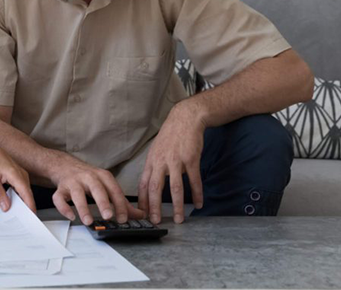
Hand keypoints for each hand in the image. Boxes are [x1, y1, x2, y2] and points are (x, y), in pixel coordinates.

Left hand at [0, 138, 36, 212]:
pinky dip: (20, 196)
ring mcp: (22, 174)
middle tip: (24, 221)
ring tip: (19, 215)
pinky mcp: (19, 176)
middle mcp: (21, 174)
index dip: (30, 206)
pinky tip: (15, 203)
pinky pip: (22, 188)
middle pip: (28, 194)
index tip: (31, 217)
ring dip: (24, 202)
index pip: (26, 193)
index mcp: (16, 174)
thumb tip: (6, 207)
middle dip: (27, 207)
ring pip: (26, 192)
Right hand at [49, 157, 144, 225]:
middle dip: (103, 202)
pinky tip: (71, 216)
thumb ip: (121, 201)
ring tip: (88, 221)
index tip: (124, 218)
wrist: (65, 165)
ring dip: (82, 208)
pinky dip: (63, 208)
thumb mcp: (106, 185)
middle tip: (108, 216)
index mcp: (102, 176)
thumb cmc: (88, 178)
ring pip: (76, 194)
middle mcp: (88, 177)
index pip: (114, 190)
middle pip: (96, 188)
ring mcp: (73, 182)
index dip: (120, 204)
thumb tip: (140, 215)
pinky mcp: (60, 188)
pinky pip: (59, 198)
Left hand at [138, 102, 204, 224]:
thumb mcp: (156, 149)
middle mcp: (161, 162)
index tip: (141, 213)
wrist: (185, 119)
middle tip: (156, 221)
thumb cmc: (170, 136)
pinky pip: (194, 180)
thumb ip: (154, 166)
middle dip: (155, 207)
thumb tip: (149, 183)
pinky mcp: (191, 159)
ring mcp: (176, 161)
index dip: (142, 199)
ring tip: (179, 219)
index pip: (144, 184)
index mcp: (151, 161)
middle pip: (156, 188)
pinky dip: (196, 193)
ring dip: (177, 206)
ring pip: (175, 188)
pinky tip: (198, 204)